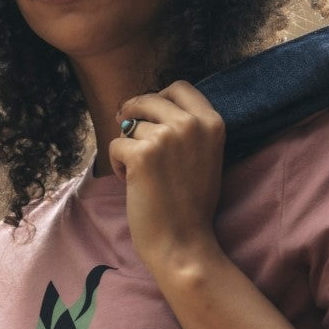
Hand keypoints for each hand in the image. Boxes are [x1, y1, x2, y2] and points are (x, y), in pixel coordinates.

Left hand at [109, 81, 225, 274]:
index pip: (179, 87)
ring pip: (130, 125)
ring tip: (141, 174)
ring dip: (128, 146)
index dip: (159, 98)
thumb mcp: (206, 155)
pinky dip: (117, 163)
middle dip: (134, 115)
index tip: (149, 115)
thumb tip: (147, 104)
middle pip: (149, 99)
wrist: (183, 242)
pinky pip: (115, 144)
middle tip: (130, 137)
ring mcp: (167, 137)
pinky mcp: (142, 154)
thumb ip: (188, 128)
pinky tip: (132, 183)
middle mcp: (191, 124)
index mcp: (213, 122)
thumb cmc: (191, 204)